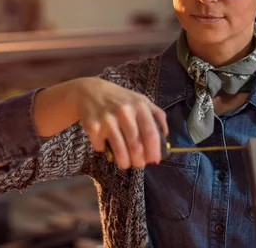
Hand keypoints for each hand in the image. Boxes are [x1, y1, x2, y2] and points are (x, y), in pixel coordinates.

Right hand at [34, 77, 167, 169]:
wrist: (89, 91)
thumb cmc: (120, 99)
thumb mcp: (141, 100)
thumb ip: (157, 115)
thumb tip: (166, 137)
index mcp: (140, 106)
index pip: (151, 134)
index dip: (154, 151)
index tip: (155, 161)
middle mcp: (124, 112)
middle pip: (136, 145)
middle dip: (139, 160)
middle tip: (139, 164)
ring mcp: (108, 120)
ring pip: (120, 151)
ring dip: (124, 162)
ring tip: (126, 164)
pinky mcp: (93, 127)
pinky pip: (102, 147)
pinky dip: (105, 151)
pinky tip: (106, 145)